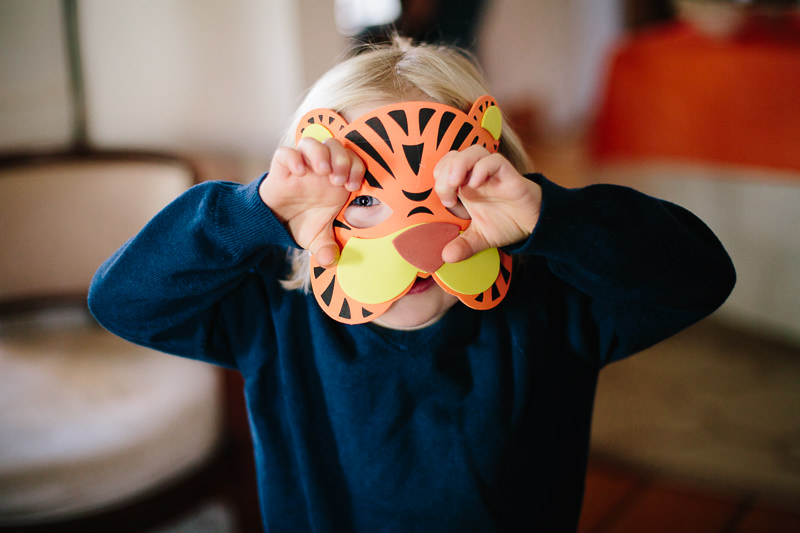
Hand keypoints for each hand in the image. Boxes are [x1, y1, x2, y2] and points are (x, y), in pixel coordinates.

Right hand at [260, 138, 364, 265]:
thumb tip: (330, 260)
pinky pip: (286, 152)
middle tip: (338, 181)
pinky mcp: (281, 167)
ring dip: (321, 154)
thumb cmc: (302, 223)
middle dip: (341, 159)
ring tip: (323, 172)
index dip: (356, 167)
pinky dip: (293, 157)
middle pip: (335, 145)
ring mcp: (301, 165)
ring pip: (312, 142)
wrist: (275, 221)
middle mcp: (320, 168)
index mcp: (336, 180)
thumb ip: (327, 248)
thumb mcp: (317, 239)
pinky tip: (300, 172)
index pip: (352, 160)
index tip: (353, 186)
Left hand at [433, 146, 541, 262]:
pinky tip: (476, 184)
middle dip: (444, 171)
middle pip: (454, 156)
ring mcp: (492, 174)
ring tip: (455, 184)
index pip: (444, 168)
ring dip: (459, 164)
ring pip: (473, 152)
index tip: (445, 201)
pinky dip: (482, 168)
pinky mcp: (509, 175)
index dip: (438, 180)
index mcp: (465, 187)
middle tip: (448, 196)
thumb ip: (464, 245)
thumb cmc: (507, 223)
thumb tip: (447, 257)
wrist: (534, 223)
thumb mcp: (480, 239)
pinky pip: (494, 160)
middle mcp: (476, 176)